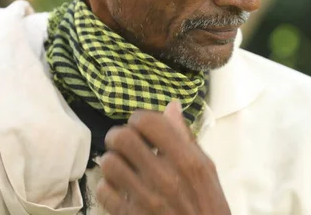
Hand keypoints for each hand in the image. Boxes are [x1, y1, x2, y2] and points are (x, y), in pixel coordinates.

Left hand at [95, 101, 230, 214]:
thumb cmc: (206, 204)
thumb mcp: (205, 169)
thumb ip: (186, 137)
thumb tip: (171, 106)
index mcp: (187, 160)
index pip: (148, 122)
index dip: (140, 119)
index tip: (141, 127)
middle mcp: (165, 176)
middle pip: (122, 138)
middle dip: (119, 136)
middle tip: (124, 143)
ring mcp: (145, 198)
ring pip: (108, 162)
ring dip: (112, 161)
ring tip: (121, 165)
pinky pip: (103, 190)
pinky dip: (108, 186)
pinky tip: (119, 188)